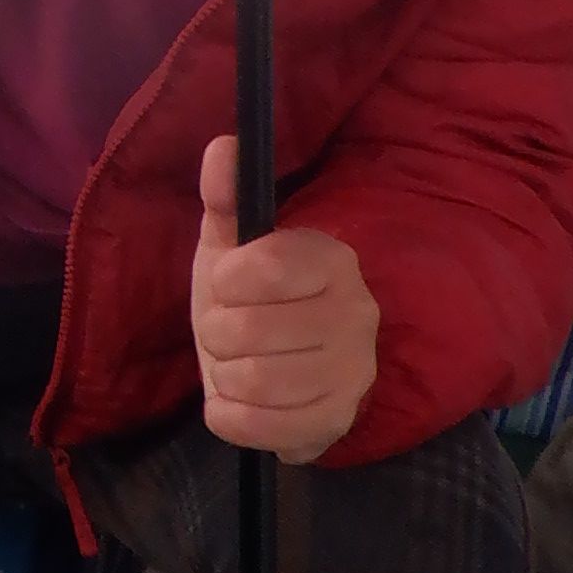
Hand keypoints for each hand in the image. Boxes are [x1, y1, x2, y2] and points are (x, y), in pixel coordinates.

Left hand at [190, 137, 380, 460]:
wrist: (275, 369)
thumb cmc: (250, 299)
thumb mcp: (231, 246)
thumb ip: (225, 197)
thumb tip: (223, 145)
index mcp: (333, 259)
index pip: (267, 265)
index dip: (227, 279)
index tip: (227, 283)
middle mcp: (356, 313)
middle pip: (248, 329)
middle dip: (216, 332)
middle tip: (228, 331)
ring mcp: (353, 373)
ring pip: (253, 380)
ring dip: (224, 375)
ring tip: (236, 364)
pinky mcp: (337, 422)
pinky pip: (260, 427)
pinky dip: (232, 417)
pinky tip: (242, 401)